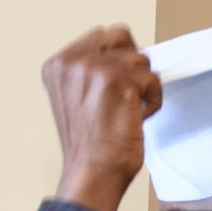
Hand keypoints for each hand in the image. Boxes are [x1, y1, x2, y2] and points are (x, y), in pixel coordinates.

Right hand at [41, 25, 161, 210]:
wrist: (93, 174)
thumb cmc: (92, 147)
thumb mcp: (79, 99)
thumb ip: (91, 74)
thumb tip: (125, 58)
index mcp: (58, 65)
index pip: (100, 36)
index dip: (119, 58)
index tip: (119, 86)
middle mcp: (72, 61)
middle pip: (121, 36)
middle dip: (133, 64)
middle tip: (130, 94)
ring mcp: (93, 68)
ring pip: (140, 59)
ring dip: (143, 87)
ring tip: (129, 112)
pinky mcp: (117, 80)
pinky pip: (153, 80)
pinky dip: (153, 102)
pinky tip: (136, 120)